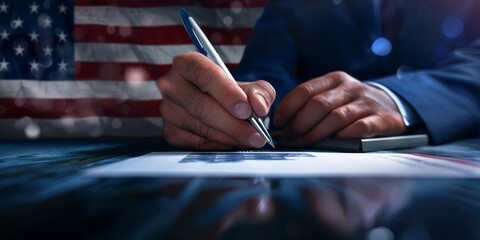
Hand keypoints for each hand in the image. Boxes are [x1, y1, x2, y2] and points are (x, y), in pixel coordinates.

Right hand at [157, 52, 275, 149]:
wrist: (215, 104)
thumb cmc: (231, 91)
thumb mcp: (249, 85)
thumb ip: (259, 92)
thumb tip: (258, 107)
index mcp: (188, 64)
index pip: (205, 76)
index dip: (227, 93)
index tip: (246, 110)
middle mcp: (172, 85)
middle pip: (202, 106)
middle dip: (233, 123)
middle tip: (255, 133)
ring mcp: (169, 110)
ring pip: (201, 127)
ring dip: (230, 137)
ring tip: (251, 140)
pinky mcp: (170, 132)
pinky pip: (197, 142)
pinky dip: (220, 145)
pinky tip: (234, 143)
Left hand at [273, 71, 404, 145]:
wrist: (390, 106)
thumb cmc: (351, 105)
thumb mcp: (333, 96)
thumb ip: (311, 104)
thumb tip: (282, 124)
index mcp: (334, 80)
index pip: (305, 90)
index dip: (288, 107)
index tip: (278, 123)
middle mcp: (351, 88)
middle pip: (318, 104)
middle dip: (299, 123)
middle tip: (289, 138)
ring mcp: (367, 103)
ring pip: (336, 117)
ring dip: (316, 133)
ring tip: (303, 143)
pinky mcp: (382, 118)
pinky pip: (361, 127)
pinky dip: (345, 135)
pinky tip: (335, 141)